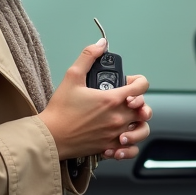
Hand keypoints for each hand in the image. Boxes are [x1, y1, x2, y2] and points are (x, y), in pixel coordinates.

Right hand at [38, 40, 151, 160]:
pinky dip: (130, 145)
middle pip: (145, 109)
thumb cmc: (60, 110)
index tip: (130, 83)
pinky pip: (130, 149)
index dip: (138, 82)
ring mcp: (115, 134)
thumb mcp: (72, 76)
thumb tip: (100, 45)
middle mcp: (118, 118)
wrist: (50, 136)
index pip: (141, 87)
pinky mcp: (109, 148)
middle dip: (139, 102)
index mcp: (112, 99)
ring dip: (138, 123)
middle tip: (127, 101)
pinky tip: (121, 138)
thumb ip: (88, 57)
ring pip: (142, 130)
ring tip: (128, 120)